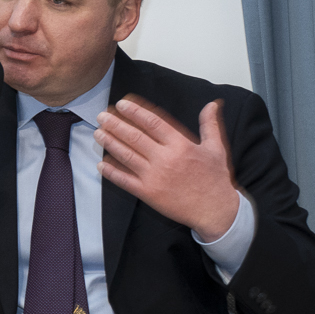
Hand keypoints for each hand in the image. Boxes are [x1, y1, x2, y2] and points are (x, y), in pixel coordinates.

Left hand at [96, 97, 240, 240]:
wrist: (214, 210)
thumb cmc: (215, 179)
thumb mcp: (216, 148)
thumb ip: (210, 124)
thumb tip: (212, 104)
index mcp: (181, 145)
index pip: (153, 122)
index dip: (135, 112)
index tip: (122, 104)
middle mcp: (165, 159)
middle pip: (134, 137)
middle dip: (115, 124)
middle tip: (102, 116)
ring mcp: (154, 176)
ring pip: (126, 155)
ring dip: (110, 143)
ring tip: (98, 133)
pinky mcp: (148, 193)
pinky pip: (124, 180)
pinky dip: (111, 172)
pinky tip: (100, 163)